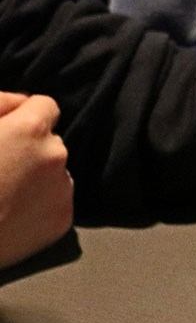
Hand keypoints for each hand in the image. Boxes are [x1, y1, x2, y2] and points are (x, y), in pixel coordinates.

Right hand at [0, 94, 72, 269]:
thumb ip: (0, 103)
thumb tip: (21, 101)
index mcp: (31, 129)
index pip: (44, 107)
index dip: (22, 117)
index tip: (6, 132)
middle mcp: (56, 156)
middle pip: (49, 142)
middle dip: (28, 149)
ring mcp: (62, 190)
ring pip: (53, 173)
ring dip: (35, 177)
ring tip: (2, 193)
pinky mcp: (62, 221)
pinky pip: (54, 203)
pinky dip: (37, 205)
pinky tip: (10, 213)